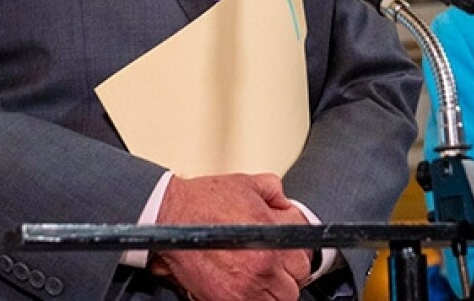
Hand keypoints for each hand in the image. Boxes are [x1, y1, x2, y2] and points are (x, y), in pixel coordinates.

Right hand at [150, 173, 311, 300]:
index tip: (286, 259)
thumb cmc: (203, 202)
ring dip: (268, 293)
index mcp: (274, 240)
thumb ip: (275, 192)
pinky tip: (240, 287)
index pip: (304, 264)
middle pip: (292, 288)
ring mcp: (245, 288)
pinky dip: (248, 299)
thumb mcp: (247, 184)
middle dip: (283, 279)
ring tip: (255, 280)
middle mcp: (263, 267)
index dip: (294, 260)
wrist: (169, 219)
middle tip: (269, 270)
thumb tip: (285, 203)